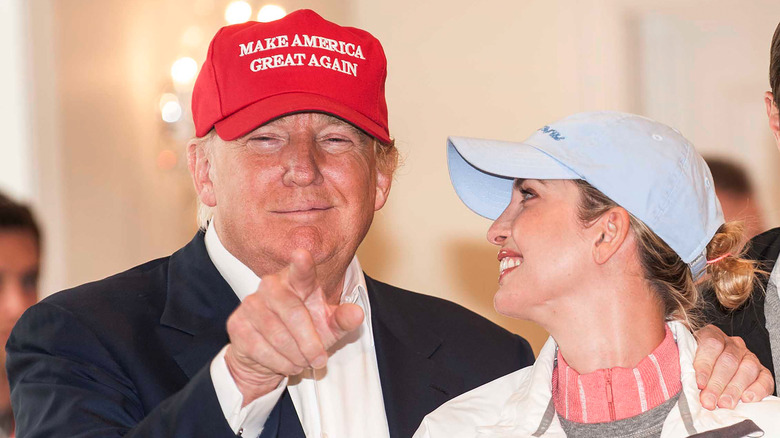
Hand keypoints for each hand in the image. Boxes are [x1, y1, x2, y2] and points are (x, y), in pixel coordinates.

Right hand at [224, 249, 363, 404]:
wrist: (269, 357)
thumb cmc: (304, 334)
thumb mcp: (328, 328)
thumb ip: (342, 320)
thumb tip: (357, 314)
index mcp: (296, 281)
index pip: (301, 271)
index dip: (301, 264)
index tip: (302, 254)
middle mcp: (271, 286)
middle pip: (293, 313)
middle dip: (309, 342)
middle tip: (319, 360)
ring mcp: (251, 304)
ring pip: (278, 335)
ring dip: (295, 356)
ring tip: (302, 361)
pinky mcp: (237, 324)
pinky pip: (262, 349)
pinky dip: (279, 363)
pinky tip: (284, 362)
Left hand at [693, 324, 773, 408]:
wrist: (711, 366)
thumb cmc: (694, 362)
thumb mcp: (685, 358)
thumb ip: (685, 365)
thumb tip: (683, 381)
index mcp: (712, 334)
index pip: (711, 344)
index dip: (705, 365)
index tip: (699, 384)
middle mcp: (732, 343)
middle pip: (728, 360)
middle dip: (717, 383)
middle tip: (709, 401)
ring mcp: (748, 356)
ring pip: (747, 369)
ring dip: (734, 389)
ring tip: (724, 404)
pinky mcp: (762, 371)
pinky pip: (765, 379)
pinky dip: (757, 389)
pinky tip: (747, 399)